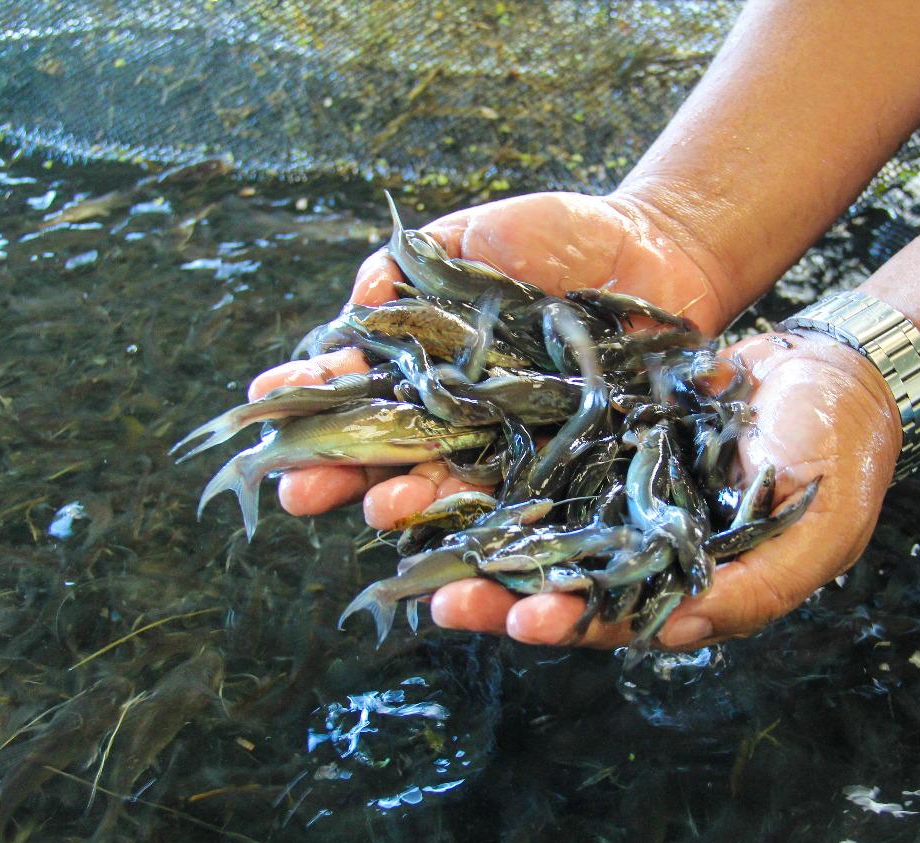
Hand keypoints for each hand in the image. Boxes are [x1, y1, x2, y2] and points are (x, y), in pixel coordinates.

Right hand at [247, 191, 725, 542]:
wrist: (654, 250)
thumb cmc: (556, 237)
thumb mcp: (471, 235)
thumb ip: (409, 266)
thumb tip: (358, 303)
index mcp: (426, 364)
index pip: (357, 389)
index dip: (312, 402)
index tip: (265, 412)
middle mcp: (460, 414)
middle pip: (392, 451)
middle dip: (344, 472)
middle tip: (301, 488)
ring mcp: (513, 443)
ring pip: (453, 485)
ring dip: (411, 503)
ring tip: (381, 509)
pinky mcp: (571, 463)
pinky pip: (532, 498)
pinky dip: (499, 520)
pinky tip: (467, 530)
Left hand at [432, 330, 902, 648]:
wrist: (832, 370)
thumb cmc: (834, 456)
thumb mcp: (811, 531)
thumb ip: (753, 587)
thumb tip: (681, 629)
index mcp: (674, 581)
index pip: (608, 617)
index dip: (564, 622)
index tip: (518, 620)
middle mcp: (627, 540)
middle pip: (545, 572)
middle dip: (487, 585)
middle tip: (434, 592)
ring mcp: (605, 483)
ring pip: (522, 508)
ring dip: (462, 516)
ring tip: (402, 517)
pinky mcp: (592, 427)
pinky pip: (528, 440)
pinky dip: (482, 444)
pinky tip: (436, 440)